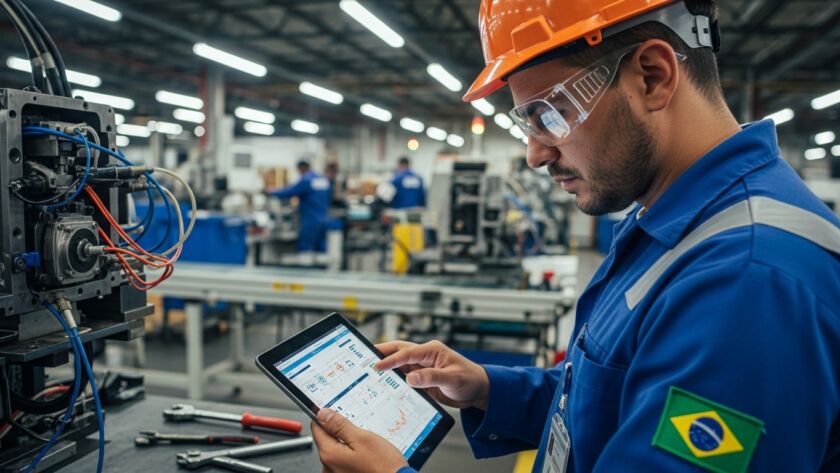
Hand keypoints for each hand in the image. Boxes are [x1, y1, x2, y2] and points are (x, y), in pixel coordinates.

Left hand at [311, 408, 407, 472]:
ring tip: (367, 449)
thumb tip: (323, 415)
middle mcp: (328, 468)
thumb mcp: (363, 438)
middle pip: (327, 440)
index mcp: (329, 455)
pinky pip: (342, 462)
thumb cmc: (383, 466)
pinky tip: (366, 458)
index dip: (328, 418)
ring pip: (336, 451)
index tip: (338, 415)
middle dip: (341, 433)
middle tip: (360, 434)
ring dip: (348, 446)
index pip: (317, 428)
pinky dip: (352, 456)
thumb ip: (340, 426)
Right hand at [375, 340, 489, 409]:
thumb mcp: (452, 379)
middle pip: (399, 351)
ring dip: (387, 367)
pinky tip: (384, 384)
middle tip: (364, 358)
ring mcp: (422, 367)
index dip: (391, 359)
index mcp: (432, 350)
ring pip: (400, 364)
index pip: (407, 353)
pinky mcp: (422, 378)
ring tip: (369, 371)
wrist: (479, 391)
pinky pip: (404, 377)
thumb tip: (411, 378)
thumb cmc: (470, 380)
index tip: (377, 366)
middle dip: (382, 354)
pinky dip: (394, 379)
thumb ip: (431, 377)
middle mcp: (425, 356)